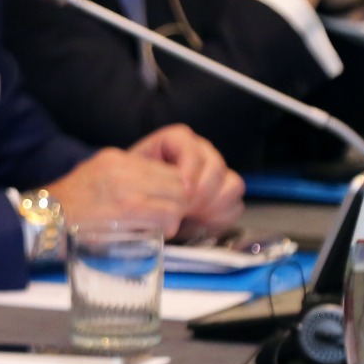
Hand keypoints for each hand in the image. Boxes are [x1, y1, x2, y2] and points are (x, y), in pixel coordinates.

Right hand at [42, 147, 185, 237]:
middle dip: (177, 200)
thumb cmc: (67, 208)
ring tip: (162, 226)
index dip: (170, 188)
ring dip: (174, 215)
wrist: (43, 220)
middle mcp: (123, 167)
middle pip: (176, 181)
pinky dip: (167, 227)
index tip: (164, 202)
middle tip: (167, 216)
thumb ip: (120, 179)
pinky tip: (156, 233)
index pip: (164, 168)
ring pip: (177, 198)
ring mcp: (127, 187)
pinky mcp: (128, 209)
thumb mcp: (93, 178)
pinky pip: (166, 215)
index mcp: (115, 158)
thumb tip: (150, 191)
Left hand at [128, 124, 243, 235]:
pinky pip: (235, 205)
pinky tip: (199, 223)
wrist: (135, 207)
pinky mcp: (224, 196)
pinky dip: (220, 218)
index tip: (182, 191)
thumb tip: (176, 195)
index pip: (191, 147)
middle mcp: (199, 152)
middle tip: (186, 209)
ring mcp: (215, 174)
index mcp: (175, 140)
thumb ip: (149, 179)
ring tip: (191, 216)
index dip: (190, 169)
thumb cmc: (128, 190)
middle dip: (202, 192)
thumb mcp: (131, 180)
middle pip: (216, 167)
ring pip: (232, 185)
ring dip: (213, 205)